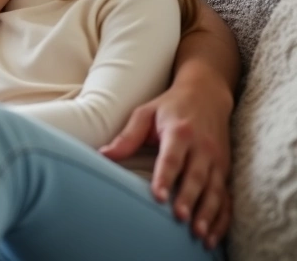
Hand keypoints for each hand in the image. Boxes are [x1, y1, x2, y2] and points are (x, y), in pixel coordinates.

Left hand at [100, 85, 232, 248]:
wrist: (207, 94)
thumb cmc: (169, 106)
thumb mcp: (145, 113)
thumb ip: (127, 137)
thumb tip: (102, 156)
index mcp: (180, 132)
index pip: (172, 158)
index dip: (165, 177)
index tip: (158, 196)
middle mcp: (202, 147)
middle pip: (195, 177)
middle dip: (188, 199)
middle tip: (179, 218)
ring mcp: (217, 159)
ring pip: (214, 190)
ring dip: (207, 212)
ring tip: (197, 233)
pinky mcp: (224, 169)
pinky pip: (226, 197)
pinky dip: (221, 217)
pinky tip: (212, 235)